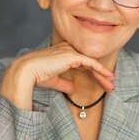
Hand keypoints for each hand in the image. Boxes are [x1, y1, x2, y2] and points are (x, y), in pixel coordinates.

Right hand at [0, 42, 114, 109]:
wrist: (27, 72)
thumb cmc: (36, 76)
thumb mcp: (54, 81)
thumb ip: (64, 83)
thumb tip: (73, 90)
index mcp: (63, 53)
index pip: (83, 62)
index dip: (93, 73)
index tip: (102, 83)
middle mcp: (68, 49)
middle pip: (89, 62)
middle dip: (101, 74)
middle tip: (110, 86)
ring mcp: (70, 51)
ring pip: (92, 62)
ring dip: (103, 74)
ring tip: (111, 84)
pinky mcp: (72, 56)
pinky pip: (91, 62)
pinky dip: (100, 70)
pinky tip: (107, 77)